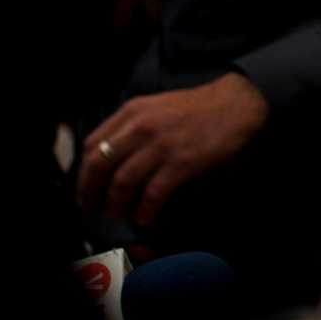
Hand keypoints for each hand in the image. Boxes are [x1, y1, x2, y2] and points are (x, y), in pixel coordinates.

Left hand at [77, 72, 270, 224]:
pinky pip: (153, 192)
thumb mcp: (157, 106)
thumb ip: (133, 125)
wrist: (237, 103)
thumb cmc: (199, 108)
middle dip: (89, 190)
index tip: (85, 185)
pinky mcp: (182, 162)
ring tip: (117, 215)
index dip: (83, 169)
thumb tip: (114, 155)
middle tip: (90, 206)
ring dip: (115, 204)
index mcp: (132, 112)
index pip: (92, 143)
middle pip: (99, 164)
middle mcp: (141, 127)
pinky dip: (145, 209)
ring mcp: (161, 145)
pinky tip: (144, 216)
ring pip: (123, 182)